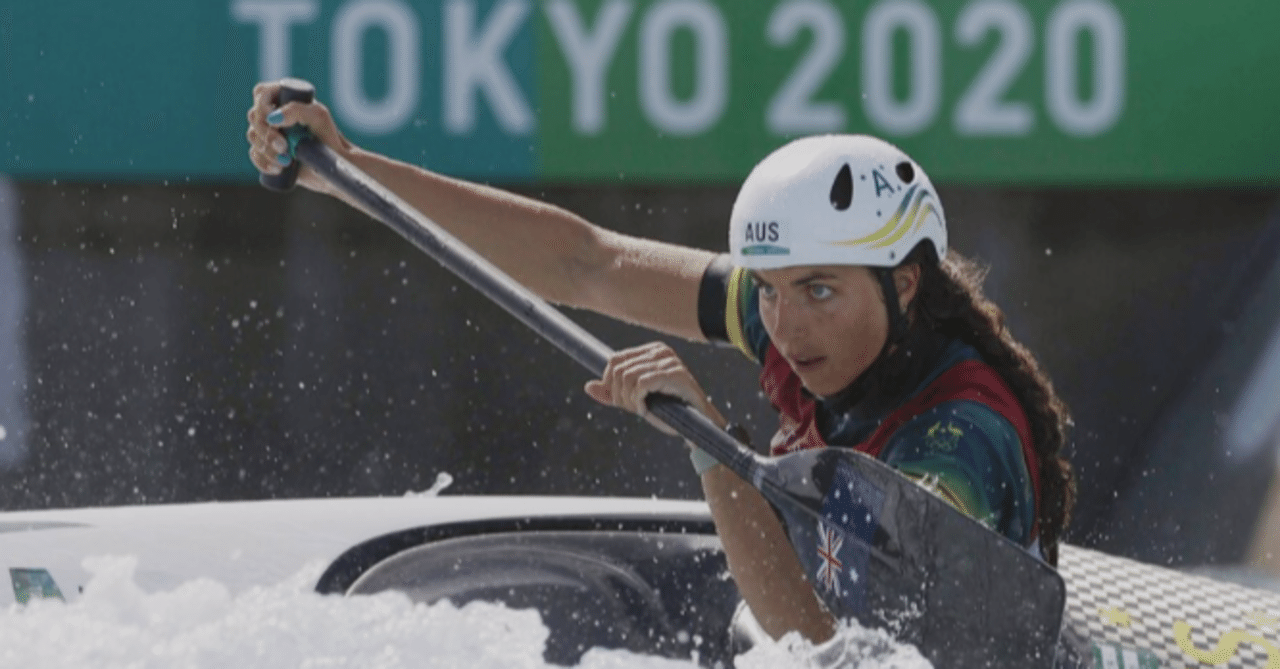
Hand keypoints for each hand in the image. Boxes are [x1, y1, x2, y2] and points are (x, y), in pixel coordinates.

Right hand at [245, 81, 351, 193]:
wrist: (333, 166)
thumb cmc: (329, 137)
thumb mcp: (318, 117)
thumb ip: (297, 110)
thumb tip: (272, 118)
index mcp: (286, 99)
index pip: (262, 93)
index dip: (262, 107)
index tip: (274, 122)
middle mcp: (275, 114)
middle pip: (254, 116)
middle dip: (266, 133)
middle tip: (284, 146)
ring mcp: (270, 133)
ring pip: (253, 136)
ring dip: (266, 150)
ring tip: (287, 161)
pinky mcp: (269, 152)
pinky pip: (254, 155)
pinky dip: (262, 162)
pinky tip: (277, 169)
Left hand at [584, 342, 724, 435]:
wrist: (698, 425)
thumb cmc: (669, 409)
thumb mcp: (635, 399)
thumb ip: (613, 393)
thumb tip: (588, 387)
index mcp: (650, 350)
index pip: (614, 360)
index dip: (611, 384)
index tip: (623, 401)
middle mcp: (660, 351)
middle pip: (618, 369)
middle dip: (620, 395)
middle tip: (634, 408)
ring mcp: (668, 360)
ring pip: (627, 377)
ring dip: (630, 401)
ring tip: (642, 410)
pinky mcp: (674, 374)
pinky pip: (641, 384)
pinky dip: (639, 401)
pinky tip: (647, 411)